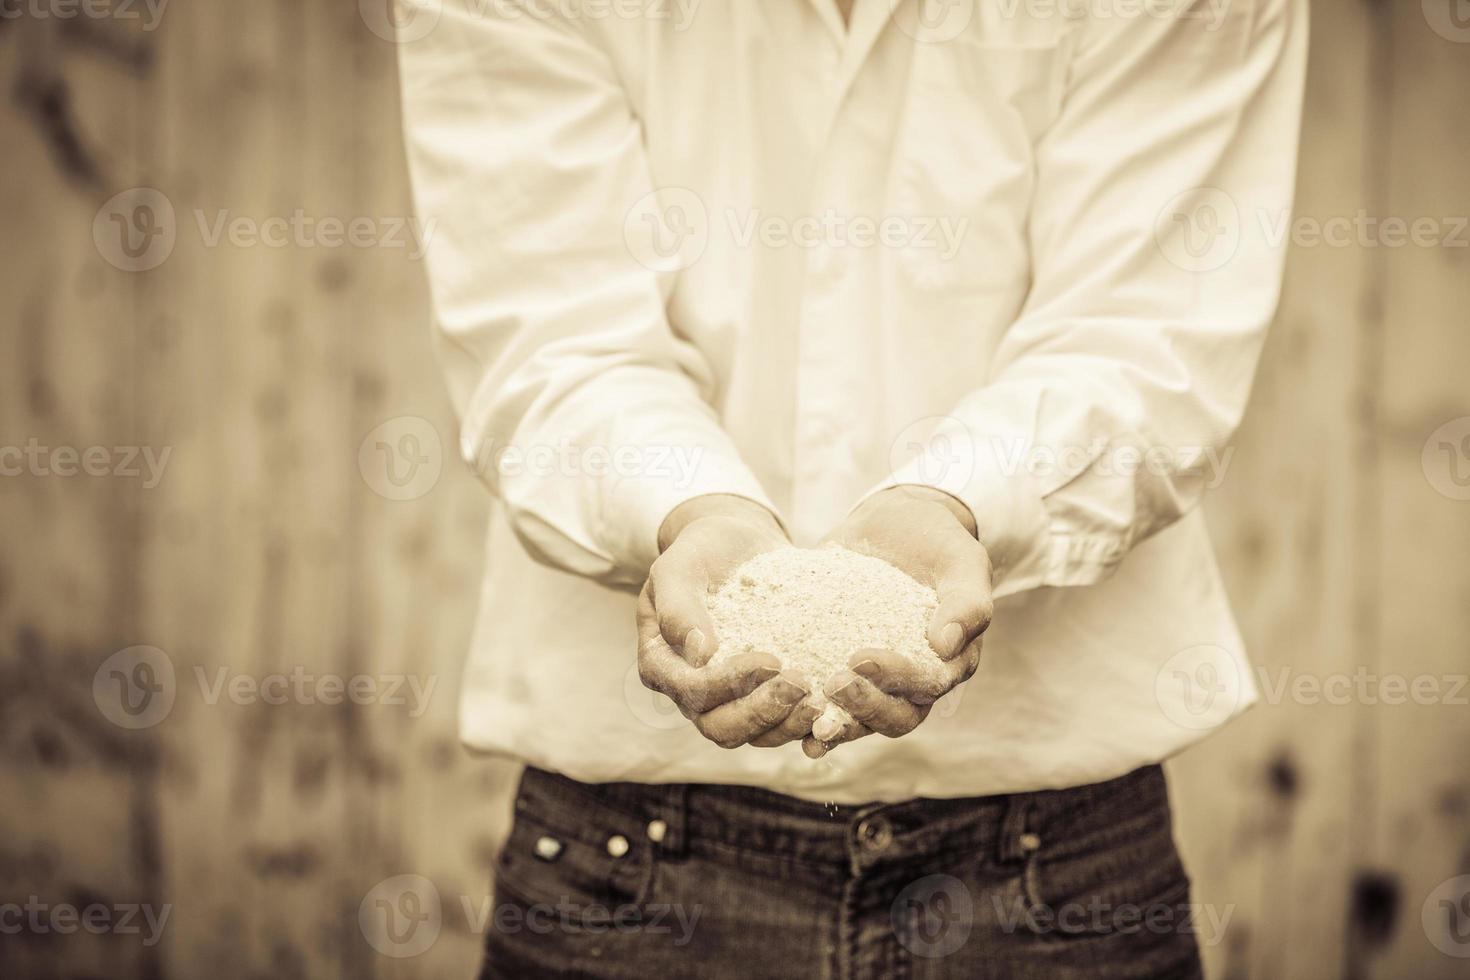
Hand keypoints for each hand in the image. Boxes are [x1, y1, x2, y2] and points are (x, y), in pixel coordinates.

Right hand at [637, 495, 818, 747]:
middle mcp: (690, 691)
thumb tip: (699, 654)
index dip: (729, 684)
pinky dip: (802, 721)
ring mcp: (725, 697)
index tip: (771, 659)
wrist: (732, 544)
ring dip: (786, 724)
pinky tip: (831, 707)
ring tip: (819, 701)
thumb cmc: (700, 551)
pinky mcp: (758, 694)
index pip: (692, 692)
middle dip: (761, 713)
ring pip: (751, 734)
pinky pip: (778, 722)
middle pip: (720, 726)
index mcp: (662, 664)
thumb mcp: (680, 566)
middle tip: (801, 686)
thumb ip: (679, 606)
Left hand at [803, 486, 992, 757]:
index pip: (925, 686)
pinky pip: (825, 698)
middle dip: (862, 707)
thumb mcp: (962, 561)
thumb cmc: (941, 542)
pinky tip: (778, 707)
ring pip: (858, 719)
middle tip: (833, 684)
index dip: (895, 680)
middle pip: (893, 716)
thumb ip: (966, 601)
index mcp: (947, 664)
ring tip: (804, 719)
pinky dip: (805, 710)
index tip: (861, 658)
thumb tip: (946, 645)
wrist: (900, 522)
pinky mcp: (838, 664)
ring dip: (833, 723)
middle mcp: (911, 682)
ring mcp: (874, 679)